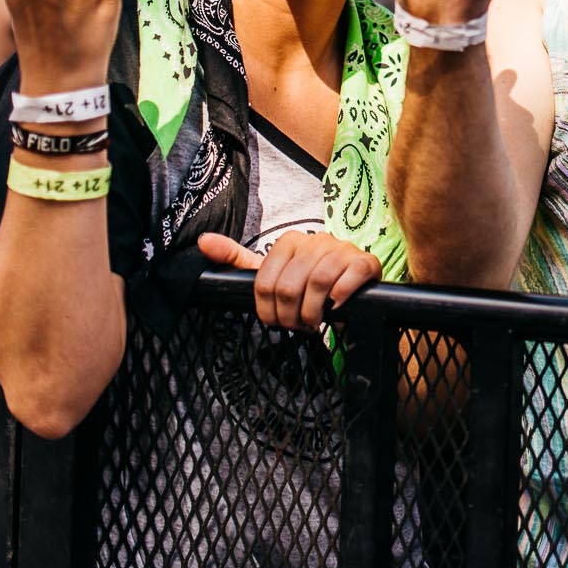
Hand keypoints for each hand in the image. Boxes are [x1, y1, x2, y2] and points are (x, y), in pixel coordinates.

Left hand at [198, 230, 381, 330]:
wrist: (348, 290)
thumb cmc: (306, 284)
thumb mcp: (271, 274)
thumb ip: (236, 260)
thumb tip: (203, 241)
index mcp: (290, 241)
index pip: (266, 283)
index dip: (269, 311)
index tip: (278, 321)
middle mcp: (316, 240)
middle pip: (289, 286)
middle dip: (291, 316)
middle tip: (297, 326)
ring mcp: (343, 249)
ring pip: (319, 282)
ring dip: (313, 312)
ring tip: (313, 322)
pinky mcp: (365, 261)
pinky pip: (350, 277)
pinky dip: (340, 297)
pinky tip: (336, 307)